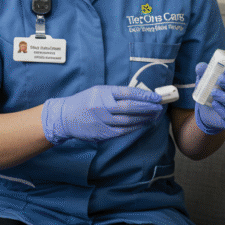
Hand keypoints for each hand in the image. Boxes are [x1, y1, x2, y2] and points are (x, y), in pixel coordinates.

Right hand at [41, 85, 163, 143]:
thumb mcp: (98, 91)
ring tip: (154, 116)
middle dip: (147, 108)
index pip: (128, 93)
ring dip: (144, 119)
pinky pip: (122, 131)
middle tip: (159, 107)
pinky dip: (134, 128)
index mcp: (103, 92)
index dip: (145, 96)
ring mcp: (102, 121)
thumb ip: (116, 94)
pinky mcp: (102, 133)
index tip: (156, 98)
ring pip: (128, 121)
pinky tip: (142, 124)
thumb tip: (138, 97)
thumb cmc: (84, 102)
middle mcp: (103, 106)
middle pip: (130, 107)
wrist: (65, 117)